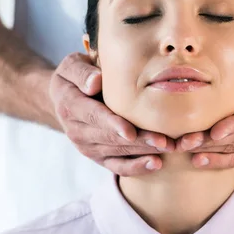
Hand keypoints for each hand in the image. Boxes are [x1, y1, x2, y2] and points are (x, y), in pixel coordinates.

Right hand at [49, 53, 174, 175]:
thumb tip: (94, 82)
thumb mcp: (72, 65)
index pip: (93, 116)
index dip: (112, 124)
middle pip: (110, 138)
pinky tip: (156, 164)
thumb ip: (82, 72)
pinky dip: (136, 167)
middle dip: (138, 141)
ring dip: (143, 152)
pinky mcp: (98, 156)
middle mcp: (76, 131)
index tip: (130, 132)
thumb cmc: (76, 76)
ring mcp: (87, 147)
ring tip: (168, 148)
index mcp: (70, 106)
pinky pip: (117, 166)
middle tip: (164, 141)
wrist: (65, 97)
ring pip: (117, 152)